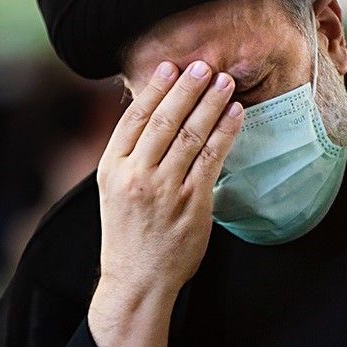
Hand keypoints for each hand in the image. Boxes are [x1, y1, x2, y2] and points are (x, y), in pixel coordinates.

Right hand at [95, 59, 243, 296]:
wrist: (137, 281)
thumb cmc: (129, 234)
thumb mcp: (114, 190)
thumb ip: (131, 155)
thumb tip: (152, 115)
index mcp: (111, 168)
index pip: (134, 118)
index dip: (154, 89)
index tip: (171, 67)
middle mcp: (135, 175)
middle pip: (164, 120)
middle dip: (187, 89)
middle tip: (204, 65)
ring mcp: (164, 189)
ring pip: (190, 134)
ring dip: (211, 104)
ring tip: (225, 82)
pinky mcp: (192, 202)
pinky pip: (211, 157)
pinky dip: (225, 132)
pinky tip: (235, 114)